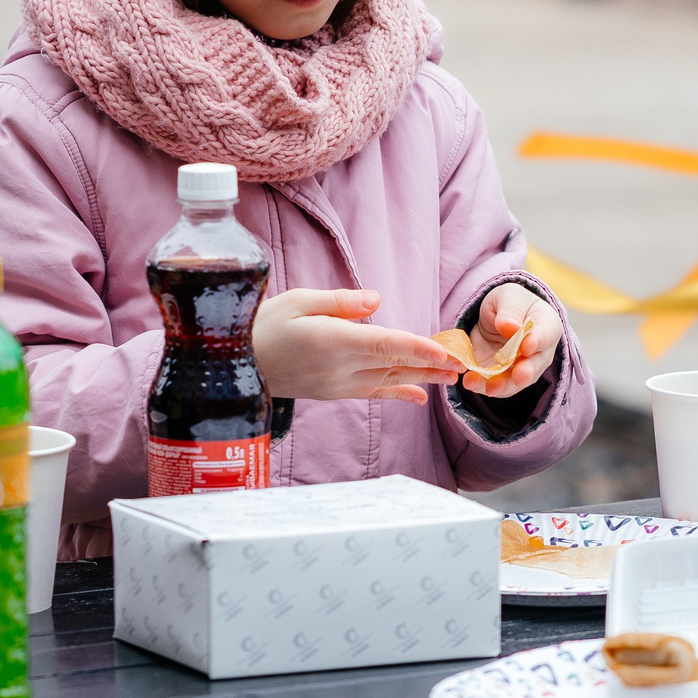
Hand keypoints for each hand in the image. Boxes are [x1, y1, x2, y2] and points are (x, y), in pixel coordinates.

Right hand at [252, 288, 464, 404]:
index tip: (444, 350)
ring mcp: (337, 384)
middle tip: (463, 366)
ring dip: (422, 379)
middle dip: (430, 365)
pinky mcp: (333, 392)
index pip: (385, 345)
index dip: (417, 347)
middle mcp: (340, 368)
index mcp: (333, 341)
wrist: (234, 366)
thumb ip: (339, 301)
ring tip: (451, 379)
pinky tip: (419, 396)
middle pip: (394, 366)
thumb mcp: (297, 301)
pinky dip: (398, 394)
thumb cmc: (263, 325)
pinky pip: (372, 394)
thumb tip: (375, 301)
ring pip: (388, 382)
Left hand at [458, 282, 560, 398]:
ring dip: (501, 385)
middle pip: (535, 365)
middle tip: (518, 376)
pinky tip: (471, 381)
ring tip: (485, 386)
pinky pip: (496, 385)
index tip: (526, 346)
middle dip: (525, 372)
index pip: (546, 335)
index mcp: (547, 325)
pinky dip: (482, 385)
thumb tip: (509, 326)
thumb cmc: (509, 303)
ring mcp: (522, 369)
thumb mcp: (507, 296)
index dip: (538, 342)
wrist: (496, 318)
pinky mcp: (502, 378)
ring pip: (515, 382)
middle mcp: (539, 353)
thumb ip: (510, 310)